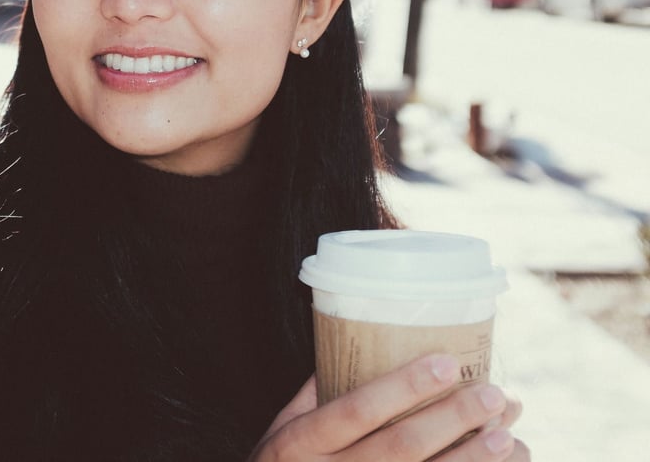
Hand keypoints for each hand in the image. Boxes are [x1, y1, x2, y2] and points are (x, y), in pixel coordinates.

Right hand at [250, 354, 528, 460]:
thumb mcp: (282, 429)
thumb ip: (316, 395)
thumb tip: (357, 342)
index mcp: (300, 443)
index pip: (356, 411)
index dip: (402, 388)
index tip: (445, 363)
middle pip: (400, 448)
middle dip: (451, 420)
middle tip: (492, 395)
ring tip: (508, 436)